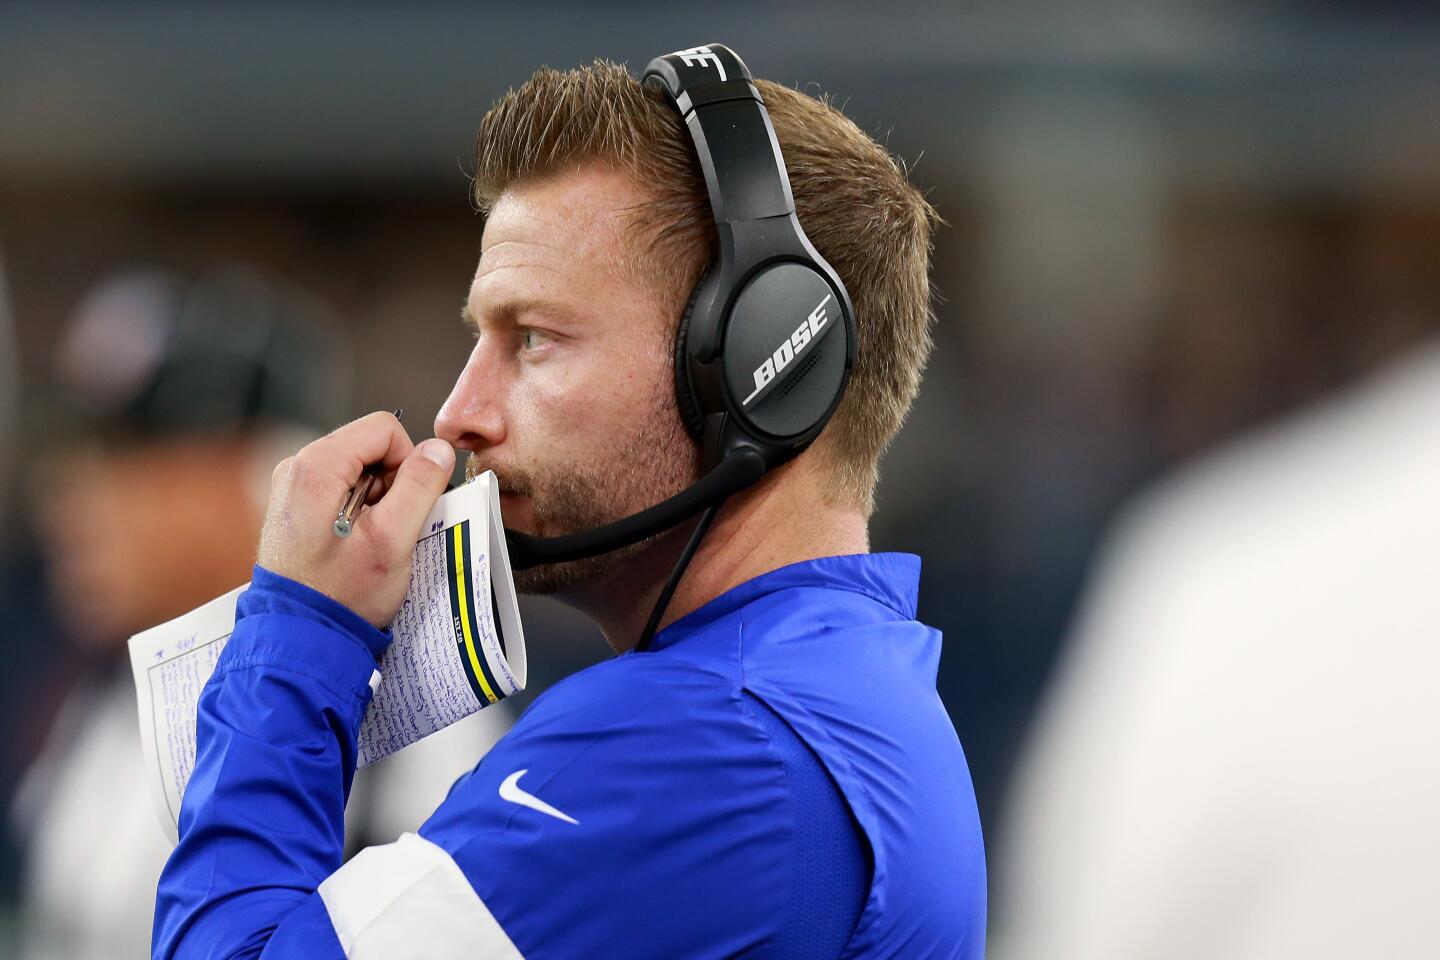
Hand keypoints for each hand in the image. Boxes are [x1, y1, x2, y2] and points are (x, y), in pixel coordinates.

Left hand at [257, 411, 454, 626]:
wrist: (299, 635)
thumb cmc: (339, 596)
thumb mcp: (392, 541)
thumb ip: (419, 487)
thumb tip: (438, 450)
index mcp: (316, 467)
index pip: (383, 428)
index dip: (408, 461)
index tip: (408, 503)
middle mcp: (297, 467)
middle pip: (370, 447)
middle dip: (392, 483)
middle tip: (388, 528)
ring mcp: (294, 485)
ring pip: (360, 468)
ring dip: (378, 500)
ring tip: (370, 540)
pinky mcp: (297, 504)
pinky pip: (343, 487)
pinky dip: (360, 510)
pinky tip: (356, 542)